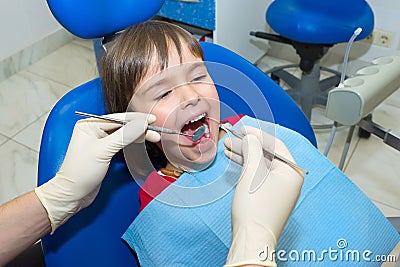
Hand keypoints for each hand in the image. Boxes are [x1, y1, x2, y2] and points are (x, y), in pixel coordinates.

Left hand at [35, 112, 159, 232]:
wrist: (73, 194)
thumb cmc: (80, 172)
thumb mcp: (103, 150)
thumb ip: (124, 135)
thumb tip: (141, 124)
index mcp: (88, 124)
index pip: (117, 118)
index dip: (136, 119)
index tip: (151, 120)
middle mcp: (93, 130)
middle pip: (122, 125)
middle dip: (140, 128)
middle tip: (156, 132)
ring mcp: (99, 141)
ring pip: (124, 134)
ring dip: (139, 135)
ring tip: (154, 138)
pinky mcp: (105, 152)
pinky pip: (122, 142)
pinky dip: (133, 142)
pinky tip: (142, 142)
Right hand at [223, 126, 303, 266]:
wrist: (252, 238)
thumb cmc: (256, 207)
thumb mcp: (253, 172)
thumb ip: (252, 149)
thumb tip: (250, 138)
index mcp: (292, 172)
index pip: (276, 145)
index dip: (257, 134)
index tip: (242, 128)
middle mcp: (288, 179)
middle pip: (267, 154)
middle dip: (248, 144)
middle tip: (231, 137)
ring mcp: (278, 188)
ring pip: (260, 164)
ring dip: (244, 154)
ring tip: (228, 147)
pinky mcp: (267, 196)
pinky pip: (257, 175)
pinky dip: (246, 167)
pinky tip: (234, 159)